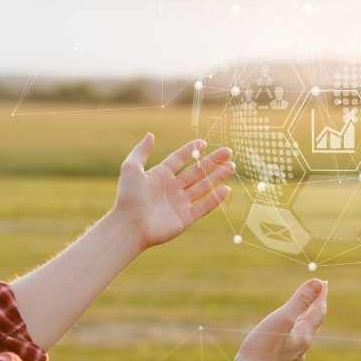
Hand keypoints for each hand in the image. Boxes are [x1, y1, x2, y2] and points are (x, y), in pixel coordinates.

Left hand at [114, 134, 234, 248]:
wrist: (130, 225)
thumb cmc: (128, 196)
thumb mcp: (131, 168)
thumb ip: (141, 151)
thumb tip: (150, 135)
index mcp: (160, 175)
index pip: (179, 159)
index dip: (191, 150)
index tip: (204, 142)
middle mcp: (171, 188)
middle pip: (196, 171)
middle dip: (212, 162)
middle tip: (228, 152)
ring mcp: (179, 203)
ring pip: (203, 187)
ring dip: (218, 176)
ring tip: (232, 166)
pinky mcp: (185, 218)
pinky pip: (203, 206)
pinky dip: (215, 199)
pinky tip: (226, 189)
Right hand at [232, 279, 327, 360]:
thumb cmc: (263, 348)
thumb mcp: (283, 319)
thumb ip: (300, 301)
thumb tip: (318, 282)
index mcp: (304, 336)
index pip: (318, 312)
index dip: (321, 296)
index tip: (323, 283)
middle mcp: (301, 348)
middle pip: (312, 323)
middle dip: (314, 307)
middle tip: (317, 294)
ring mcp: (290, 358)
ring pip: (301, 335)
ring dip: (303, 321)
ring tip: (303, 313)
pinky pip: (290, 344)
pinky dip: (291, 333)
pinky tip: (284, 336)